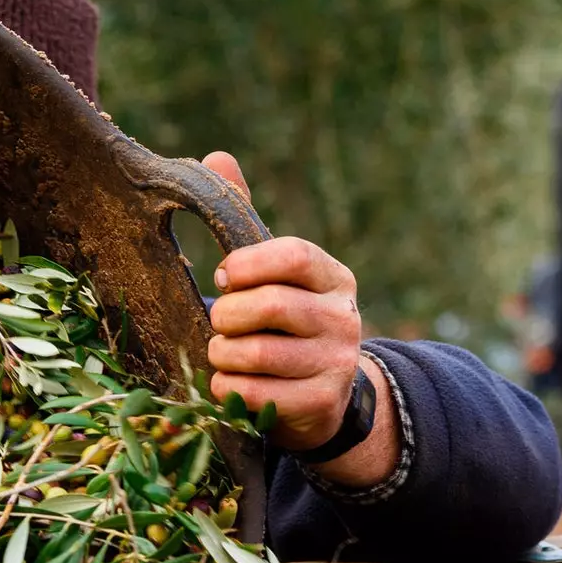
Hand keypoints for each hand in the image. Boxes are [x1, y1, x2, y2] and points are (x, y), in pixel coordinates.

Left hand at [201, 152, 397, 485]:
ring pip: (257, 354)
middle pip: (269, 306)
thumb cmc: (281, 324)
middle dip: (227, 316)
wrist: (318, 398)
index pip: (292, 254)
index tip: (225, 275)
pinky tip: (229, 384)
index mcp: (333, 277)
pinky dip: (228, 389)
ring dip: (223, 355)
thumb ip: (244, 221)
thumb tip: (215, 157)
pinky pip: (256, 394)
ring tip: (223, 354)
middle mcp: (345, 317)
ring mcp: (338, 364)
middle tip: (220, 322)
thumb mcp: (270, 274)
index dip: (247, 264)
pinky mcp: (322, 405)